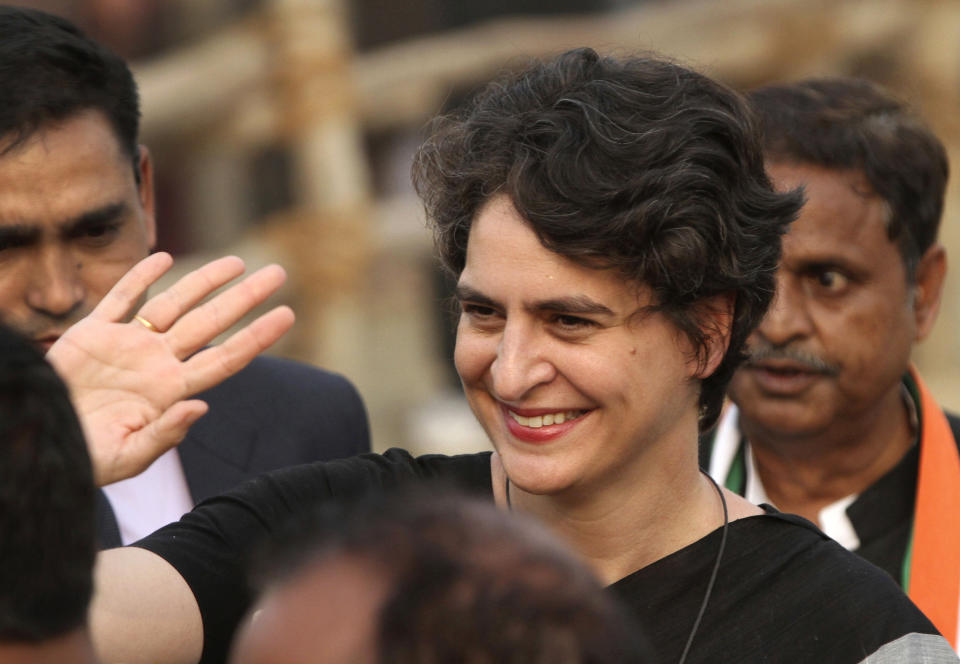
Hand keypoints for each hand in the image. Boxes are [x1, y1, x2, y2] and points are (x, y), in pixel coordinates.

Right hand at [47, 252, 294, 486]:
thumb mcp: (127, 457)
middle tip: (278, 272)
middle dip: (244, 298)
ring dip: (203, 281)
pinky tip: (163, 257)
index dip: (257, 336)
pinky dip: (139, 277)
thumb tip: (200, 409)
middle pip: (210, 323)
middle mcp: (156, 364)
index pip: (225, 359)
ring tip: (238, 262)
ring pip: (173, 304)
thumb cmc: (84, 460)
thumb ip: (165, 434)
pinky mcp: (91, 335)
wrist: (37, 442)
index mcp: (170, 392)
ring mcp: (126, 346)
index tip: (288, 314)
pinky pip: (121, 299)